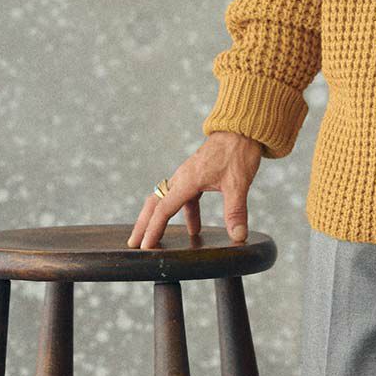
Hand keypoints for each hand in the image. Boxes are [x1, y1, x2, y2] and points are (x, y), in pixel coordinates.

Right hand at [128, 131, 263, 249]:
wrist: (241, 129)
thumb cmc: (238, 152)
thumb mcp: (238, 184)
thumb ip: (236, 211)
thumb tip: (238, 236)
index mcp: (188, 180)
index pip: (164, 209)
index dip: (154, 229)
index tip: (146, 247)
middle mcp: (182, 178)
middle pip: (155, 203)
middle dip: (143, 225)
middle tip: (133, 245)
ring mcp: (188, 176)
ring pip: (167, 200)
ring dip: (159, 219)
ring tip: (154, 240)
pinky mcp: (196, 175)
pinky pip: (184, 197)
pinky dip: (184, 213)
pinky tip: (194, 229)